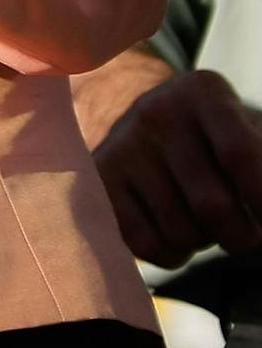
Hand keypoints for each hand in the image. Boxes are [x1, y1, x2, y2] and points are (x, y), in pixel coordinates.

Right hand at [92, 68, 261, 267]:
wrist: (151, 125)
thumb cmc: (220, 140)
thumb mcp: (251, 133)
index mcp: (203, 94)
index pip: (239, 155)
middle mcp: (157, 112)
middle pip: (212, 206)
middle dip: (241, 236)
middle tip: (244, 231)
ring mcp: (123, 145)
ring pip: (181, 232)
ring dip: (203, 241)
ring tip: (202, 219)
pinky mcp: (100, 179)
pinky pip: (147, 245)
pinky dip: (172, 253)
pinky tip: (173, 229)